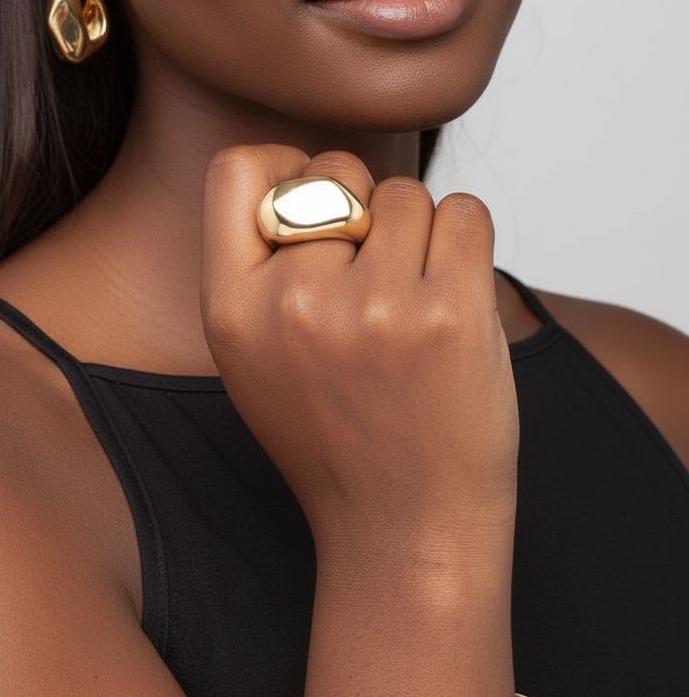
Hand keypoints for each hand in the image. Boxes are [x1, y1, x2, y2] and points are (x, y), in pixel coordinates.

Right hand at [199, 144, 518, 562]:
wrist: (403, 529)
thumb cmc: (337, 441)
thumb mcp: (253, 363)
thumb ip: (257, 273)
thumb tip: (297, 171)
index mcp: (230, 310)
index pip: (237, 169)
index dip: (286, 167)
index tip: (321, 205)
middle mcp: (291, 301)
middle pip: (337, 174)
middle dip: (365, 211)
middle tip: (379, 283)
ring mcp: (371, 307)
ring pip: (406, 195)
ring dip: (421, 237)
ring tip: (414, 310)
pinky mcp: (446, 313)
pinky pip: (464, 212)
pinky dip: (466, 243)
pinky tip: (453, 301)